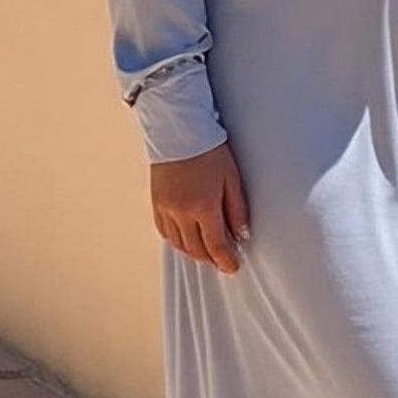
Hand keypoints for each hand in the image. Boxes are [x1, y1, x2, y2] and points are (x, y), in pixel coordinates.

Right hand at [149, 142, 250, 273]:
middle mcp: (181, 212)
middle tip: (222, 261)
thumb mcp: (231, 178)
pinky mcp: (156, 203)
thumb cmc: (208, 150)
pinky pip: (165, 232)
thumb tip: (241, 233)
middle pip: (196, 249)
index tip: (233, 266)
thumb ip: (237, 209)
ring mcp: (166, 209)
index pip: (216, 245)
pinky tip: (186, 240)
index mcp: (203, 206)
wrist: (179, 131)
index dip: (226, 260)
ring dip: (194, 253)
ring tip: (206, 252)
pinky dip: (177, 241)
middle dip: (211, 259)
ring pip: (179, 244)